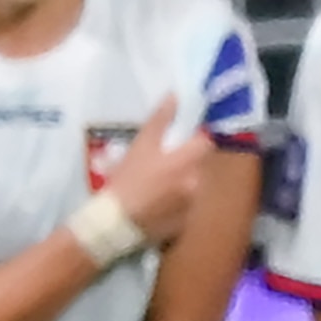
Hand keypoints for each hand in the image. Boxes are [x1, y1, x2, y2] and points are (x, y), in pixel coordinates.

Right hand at [93, 93, 219, 244]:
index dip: (194, 140)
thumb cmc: (127, 180)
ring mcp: (194, 205)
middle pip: (200, 165)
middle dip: (186, 163)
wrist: (115, 222)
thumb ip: (160, 120)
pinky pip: (187, 207)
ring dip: (182, 184)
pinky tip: (157, 204)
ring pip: (194, 186)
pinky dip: (177, 204)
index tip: (178, 143)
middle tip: (162, 166)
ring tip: (157, 187)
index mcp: (188, 162)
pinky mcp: (187, 224)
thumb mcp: (141, 146)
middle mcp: (197, 183)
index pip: (205, 143)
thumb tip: (175, 96)